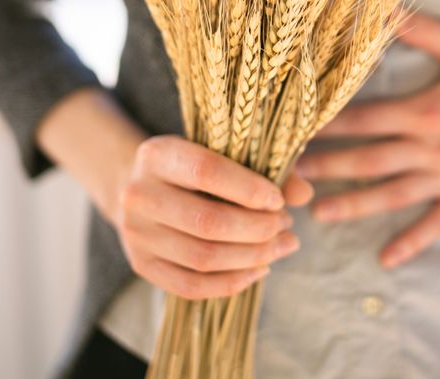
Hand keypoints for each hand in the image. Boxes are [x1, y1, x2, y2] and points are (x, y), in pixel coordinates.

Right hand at [115, 135, 313, 299]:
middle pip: (207, 221)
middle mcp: (137, 194)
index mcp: (156, 154)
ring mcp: (135, 234)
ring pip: (202, 258)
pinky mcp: (141, 265)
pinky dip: (232, 282)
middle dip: (258, 229)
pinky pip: (191, 287)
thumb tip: (304, 194)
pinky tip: (260, 268)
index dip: (248, 189)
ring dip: (253, 256)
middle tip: (286, 225)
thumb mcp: (222, 153)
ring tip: (283, 245)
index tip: (278, 200)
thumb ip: (265, 168)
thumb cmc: (194, 166)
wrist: (143, 187)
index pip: (206, 171)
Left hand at [295, 12, 439, 269]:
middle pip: (369, 160)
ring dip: (353, 206)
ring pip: (393, 196)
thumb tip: (379, 3)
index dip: (327, 125)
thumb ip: (419, 28)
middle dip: (326, 168)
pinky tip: (386, 259)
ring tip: (317, 213)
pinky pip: (437, 224)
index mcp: (429, 109)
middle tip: (288, 175)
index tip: (294, 129)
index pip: (365, 119)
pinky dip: (411, 242)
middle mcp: (436, 147)